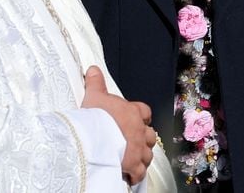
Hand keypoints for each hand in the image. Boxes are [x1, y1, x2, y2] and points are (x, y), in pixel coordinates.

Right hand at [82, 65, 154, 184]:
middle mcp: (139, 129)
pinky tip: (131, 174)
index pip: (145, 111)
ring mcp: (138, 148)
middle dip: (144, 137)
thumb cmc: (97, 117)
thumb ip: (95, 82)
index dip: (141, 115)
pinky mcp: (134, 164)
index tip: (137, 117)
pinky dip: (136, 173)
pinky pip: (140, 171)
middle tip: (134, 140)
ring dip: (142, 155)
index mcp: (132, 112)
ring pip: (148, 153)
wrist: (96, 137)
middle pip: (150, 134)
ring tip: (134, 157)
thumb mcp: (94, 95)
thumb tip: (93, 70)